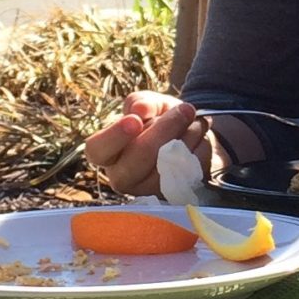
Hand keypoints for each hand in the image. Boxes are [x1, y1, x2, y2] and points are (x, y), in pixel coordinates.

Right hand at [85, 93, 219, 197]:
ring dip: (188, 136)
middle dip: (165, 129)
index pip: (98, 149)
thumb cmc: (158, 118)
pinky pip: (191, 170)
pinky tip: (199, 138)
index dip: (115, 136)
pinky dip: (200, 148)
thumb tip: (139, 109)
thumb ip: (142, 102)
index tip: (134, 120)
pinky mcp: (173, 196)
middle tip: (185, 109)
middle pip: (138, 158)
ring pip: (168, 165)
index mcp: (106, 152)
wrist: (187, 135)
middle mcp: (121, 176)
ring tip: (193, 121)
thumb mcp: (149, 103)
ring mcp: (147, 190)